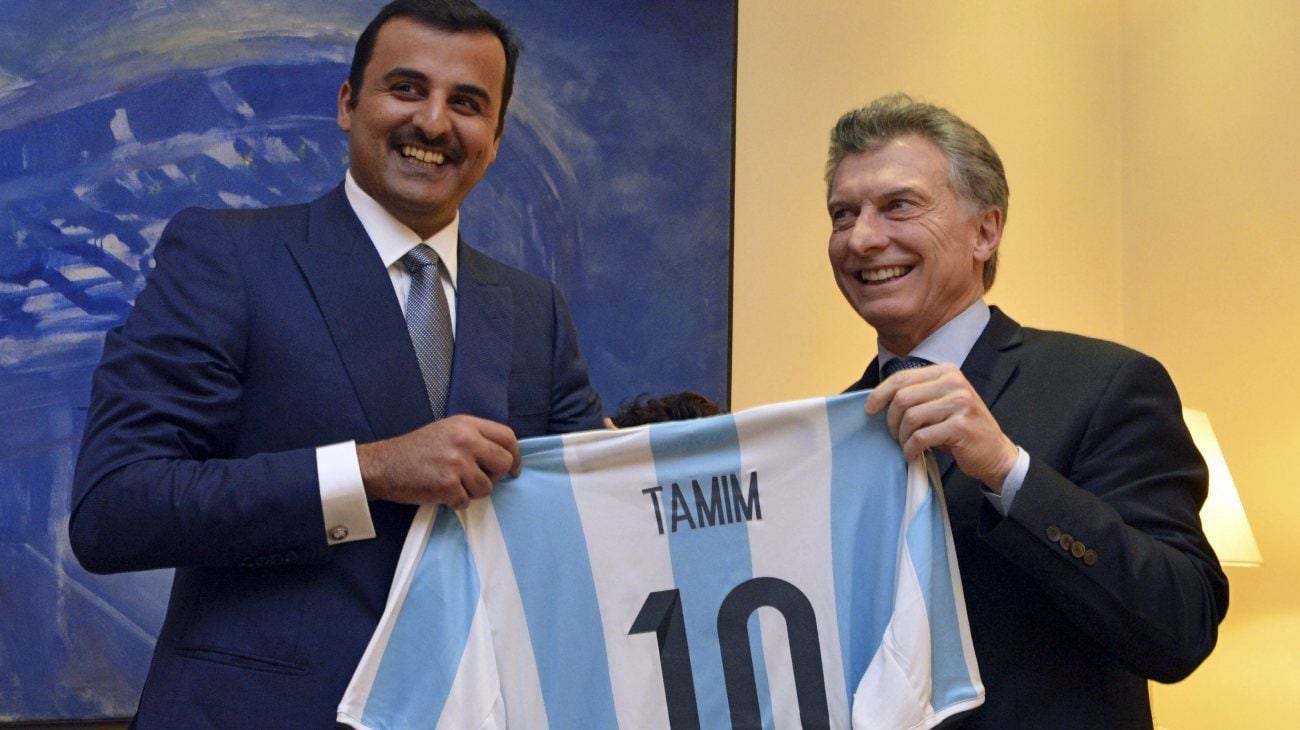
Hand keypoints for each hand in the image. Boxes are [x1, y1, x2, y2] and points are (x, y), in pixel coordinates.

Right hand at [356, 415, 520, 508]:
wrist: (384, 465)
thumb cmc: (417, 450)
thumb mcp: (448, 431)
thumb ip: (475, 437)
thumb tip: (503, 455)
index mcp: (467, 424)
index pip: (508, 437)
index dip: (515, 455)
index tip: (513, 468)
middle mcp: (465, 440)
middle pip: (504, 462)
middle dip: (496, 476)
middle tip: (479, 479)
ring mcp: (457, 463)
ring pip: (487, 487)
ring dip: (473, 492)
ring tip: (453, 484)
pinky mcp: (447, 485)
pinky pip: (466, 501)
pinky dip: (456, 502)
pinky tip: (441, 492)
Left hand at [865, 363, 1017, 489]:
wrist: (995, 452)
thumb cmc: (959, 429)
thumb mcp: (940, 404)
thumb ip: (917, 396)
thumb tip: (876, 400)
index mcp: (946, 372)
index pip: (902, 377)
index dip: (880, 393)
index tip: (869, 409)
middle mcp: (954, 382)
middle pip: (902, 397)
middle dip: (891, 420)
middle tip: (894, 435)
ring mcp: (960, 403)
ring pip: (910, 417)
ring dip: (902, 436)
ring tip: (906, 445)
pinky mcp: (961, 426)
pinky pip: (921, 437)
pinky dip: (911, 449)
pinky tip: (913, 454)